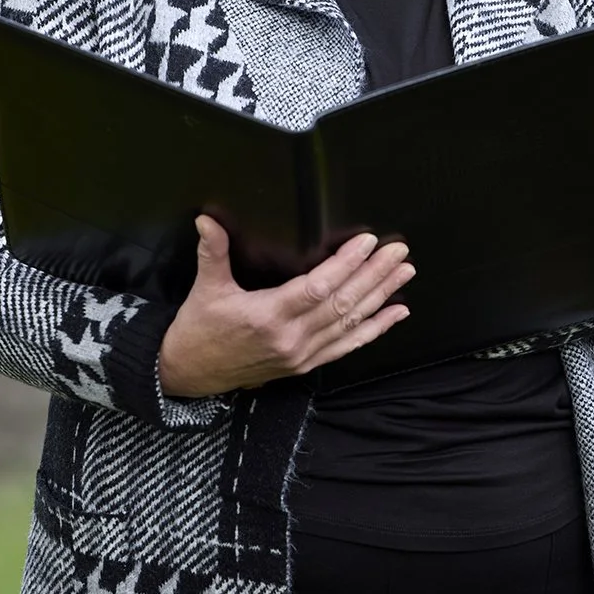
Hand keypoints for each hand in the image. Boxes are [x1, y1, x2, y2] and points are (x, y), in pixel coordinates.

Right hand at [157, 216, 412, 397]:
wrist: (189, 374)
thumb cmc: (198, 328)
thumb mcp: (205, 288)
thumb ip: (212, 252)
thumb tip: (206, 219)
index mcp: (268, 316)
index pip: (318, 288)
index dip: (346, 265)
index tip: (368, 242)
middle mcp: (291, 339)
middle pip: (343, 304)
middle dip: (374, 275)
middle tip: (399, 251)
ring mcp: (302, 355)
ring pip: (350, 324)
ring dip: (381, 297)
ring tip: (405, 273)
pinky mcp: (305, 365)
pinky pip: (346, 346)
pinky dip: (374, 329)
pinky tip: (396, 313)